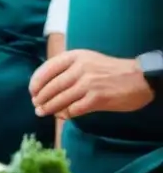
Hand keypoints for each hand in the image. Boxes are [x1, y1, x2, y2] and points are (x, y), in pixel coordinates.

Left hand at [29, 49, 153, 118]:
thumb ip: (68, 68)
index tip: (32, 91)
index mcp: (76, 56)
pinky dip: (66, 114)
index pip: (47, 68)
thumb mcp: (88, 60)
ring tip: (42, 112)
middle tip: (36, 105)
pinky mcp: (97, 99)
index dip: (36, 82)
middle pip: (52, 86)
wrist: (141, 78)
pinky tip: (63, 115)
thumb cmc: (111, 70)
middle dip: (41, 97)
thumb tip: (46, 85)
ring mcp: (89, 84)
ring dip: (49, 107)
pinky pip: (74, 109)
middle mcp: (80, 68)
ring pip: (60, 98)